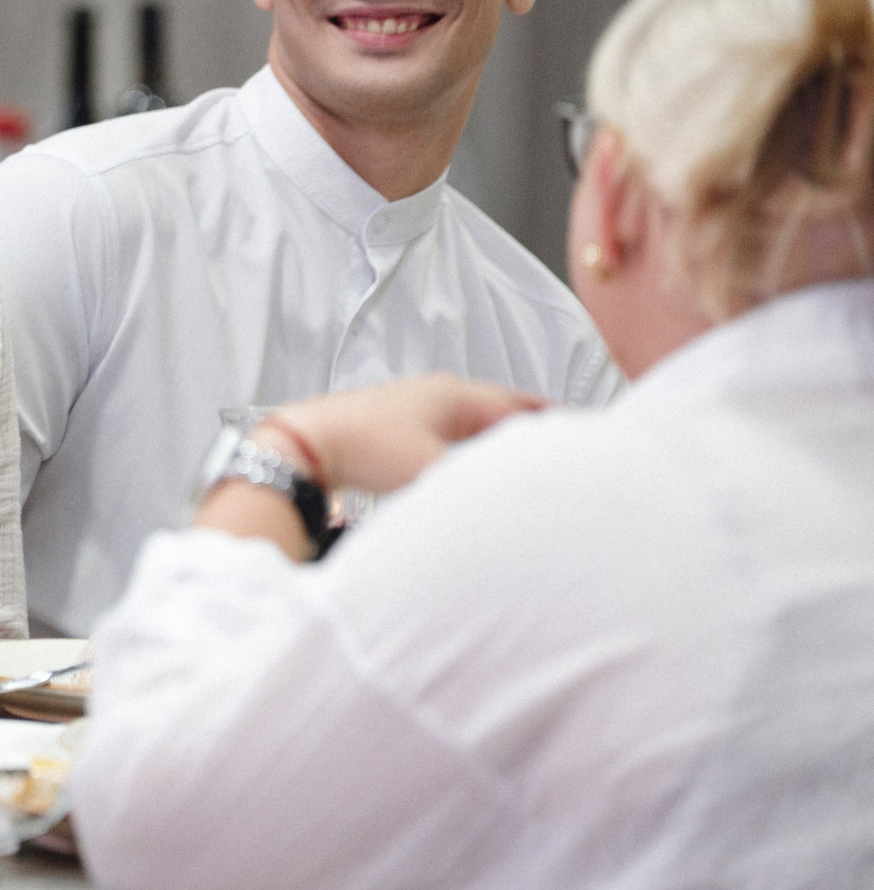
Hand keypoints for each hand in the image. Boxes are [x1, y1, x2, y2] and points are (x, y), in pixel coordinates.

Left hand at [269, 373, 547, 496]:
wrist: (306, 445)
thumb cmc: (364, 447)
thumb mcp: (438, 470)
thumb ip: (485, 482)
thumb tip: (519, 495)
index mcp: (456, 395)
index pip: (523, 408)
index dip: (555, 426)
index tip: (583, 437)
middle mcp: (438, 394)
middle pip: (500, 408)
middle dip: (533, 425)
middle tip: (563, 441)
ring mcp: (415, 407)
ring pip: (474, 420)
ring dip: (499, 436)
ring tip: (524, 457)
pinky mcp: (394, 426)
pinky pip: (448, 433)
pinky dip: (470, 446)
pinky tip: (470, 465)